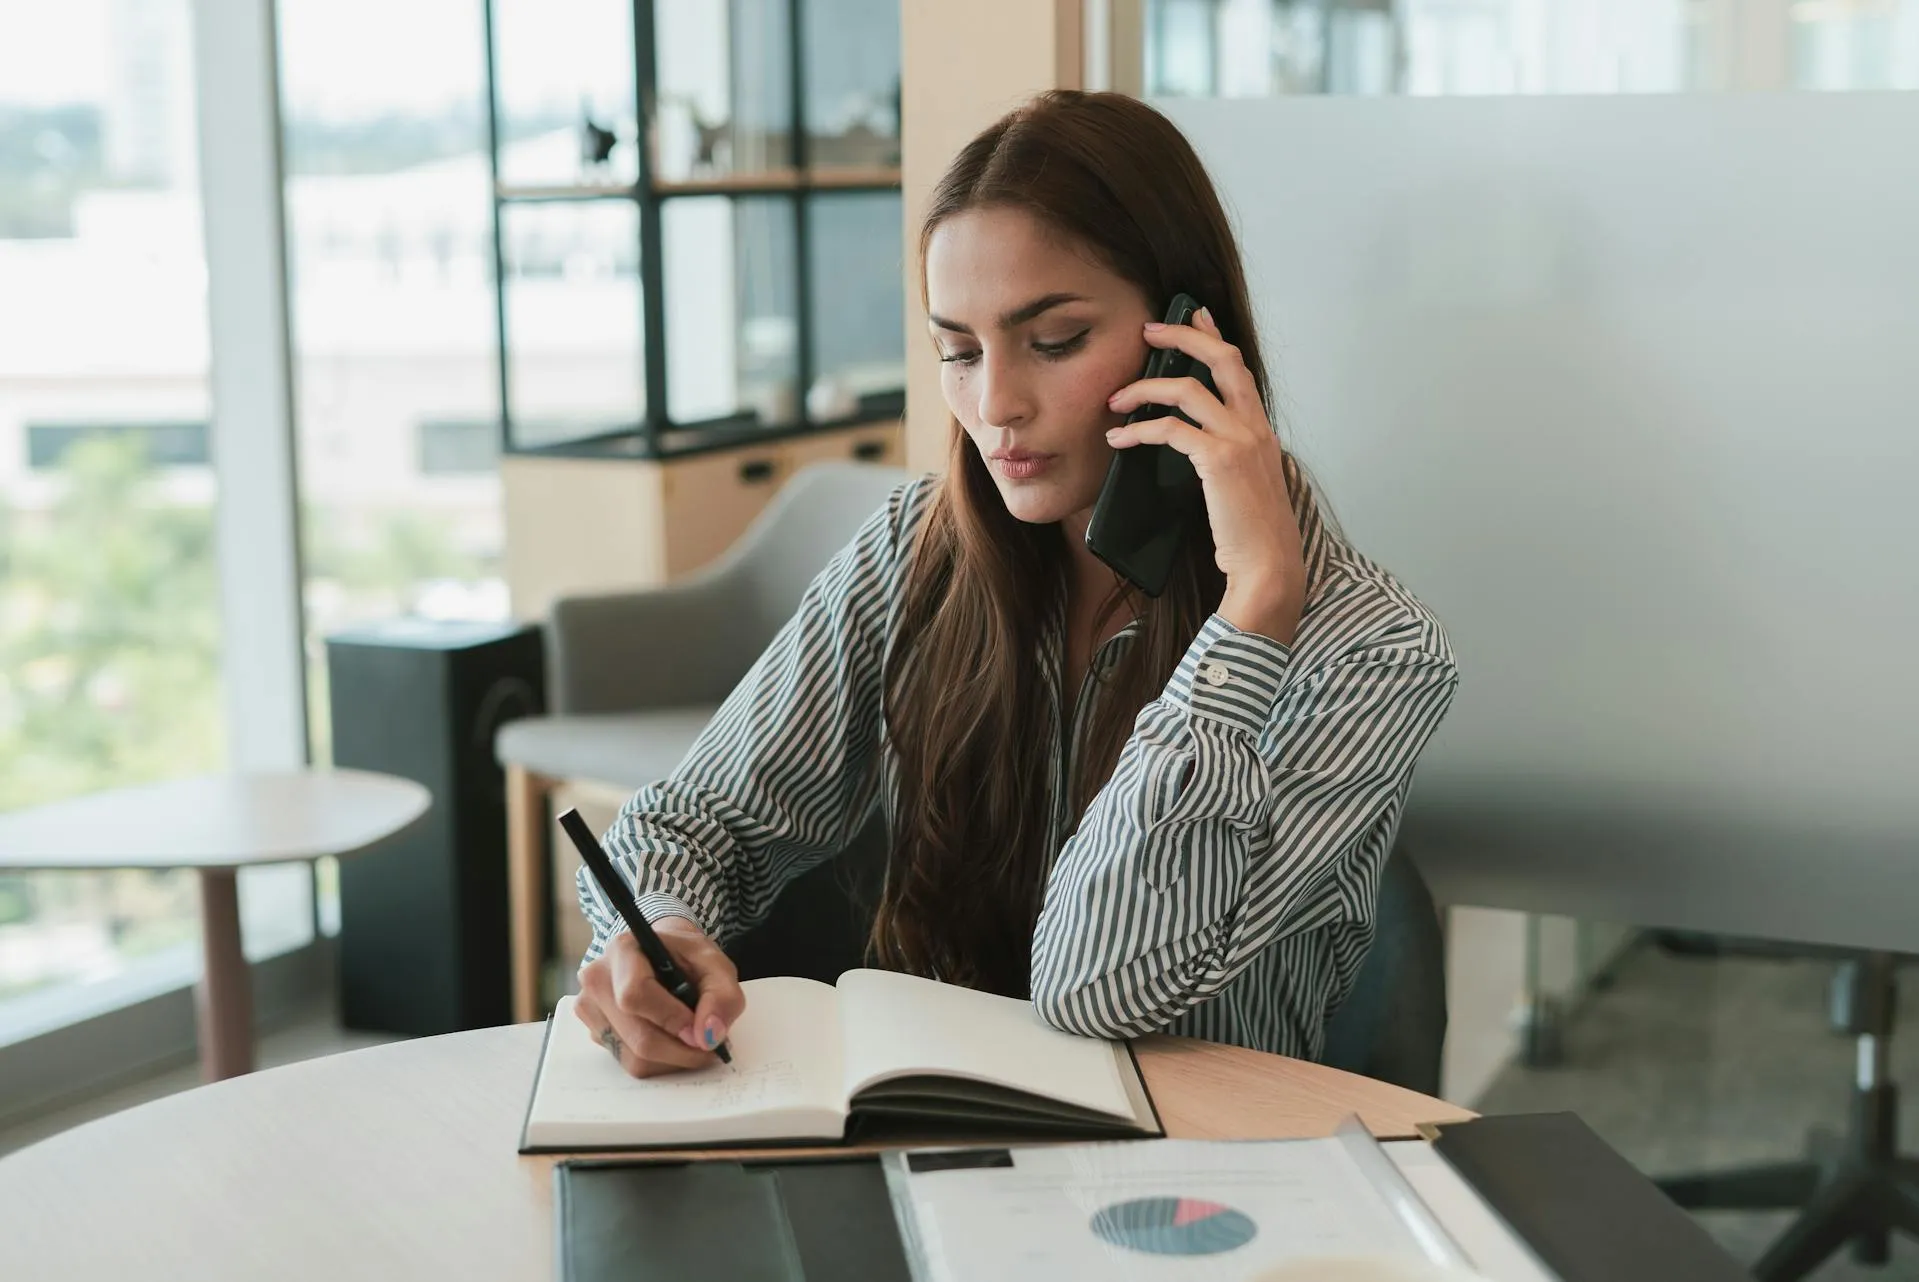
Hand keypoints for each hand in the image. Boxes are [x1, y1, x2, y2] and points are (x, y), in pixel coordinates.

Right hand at [574, 918, 745, 1077]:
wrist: (663, 957)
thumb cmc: (687, 959)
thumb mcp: (716, 965)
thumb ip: (722, 996)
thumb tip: (708, 1035)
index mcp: (623, 950)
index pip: (635, 995)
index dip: (671, 1019)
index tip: (699, 1030)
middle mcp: (597, 979)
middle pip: (637, 1036)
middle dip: (680, 1049)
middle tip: (707, 1045)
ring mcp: (590, 1009)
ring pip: (634, 1058)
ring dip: (672, 1059)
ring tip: (691, 1039)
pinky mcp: (594, 1033)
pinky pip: (629, 1063)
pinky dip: (659, 1062)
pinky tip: (670, 1040)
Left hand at [1104, 307, 1306, 642]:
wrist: (1269, 567)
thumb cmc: (1252, 536)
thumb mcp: (1243, 485)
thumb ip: (1226, 458)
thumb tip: (1190, 445)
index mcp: (1261, 430)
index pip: (1238, 368)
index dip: (1214, 336)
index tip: (1195, 314)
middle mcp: (1255, 427)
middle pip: (1221, 358)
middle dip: (1182, 336)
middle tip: (1148, 330)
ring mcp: (1240, 440)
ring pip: (1187, 389)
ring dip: (1144, 388)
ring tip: (1115, 400)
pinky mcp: (1219, 460)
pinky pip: (1171, 429)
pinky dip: (1139, 429)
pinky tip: (1120, 439)